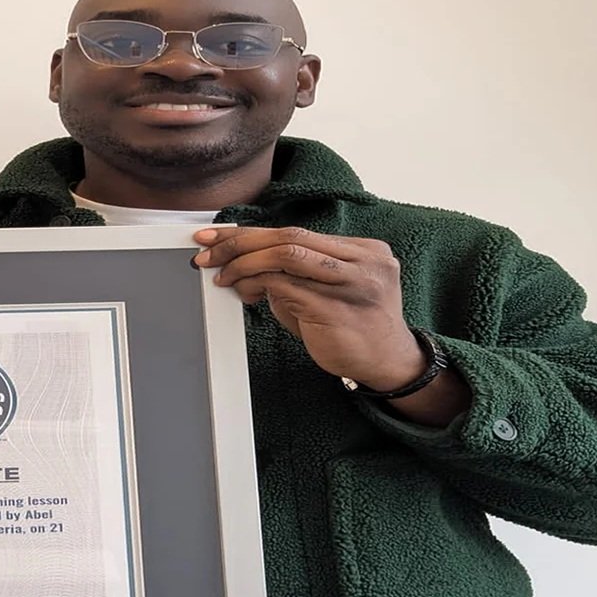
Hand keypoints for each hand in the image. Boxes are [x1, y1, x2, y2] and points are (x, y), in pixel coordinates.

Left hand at [193, 226, 423, 389]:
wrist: (388, 364)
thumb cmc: (354, 328)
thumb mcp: (328, 291)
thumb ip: (296, 273)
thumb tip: (245, 264)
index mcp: (364, 249)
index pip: (297, 232)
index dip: (252, 232)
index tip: (219, 235)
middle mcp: (362, 261)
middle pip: (290, 237)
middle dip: (241, 242)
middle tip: (208, 251)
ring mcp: (352, 283)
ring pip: (286, 255)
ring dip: (244, 263)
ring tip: (223, 274)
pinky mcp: (336, 308)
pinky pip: (285, 286)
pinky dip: (256, 284)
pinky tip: (243, 292)